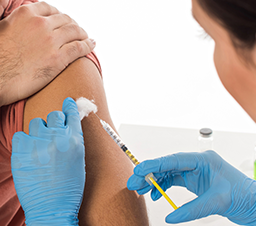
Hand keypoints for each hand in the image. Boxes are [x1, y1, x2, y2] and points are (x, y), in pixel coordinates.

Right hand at [0, 1, 94, 107]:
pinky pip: (79, 48)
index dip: (56, 13)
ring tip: (85, 36)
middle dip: (70, 23)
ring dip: (81, 33)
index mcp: (25, 14)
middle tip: (74, 29)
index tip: (58, 19)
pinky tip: (91, 44)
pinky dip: (87, 45)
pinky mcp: (58, 59)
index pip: (48, 7)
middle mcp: (40, 23)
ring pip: (74, 31)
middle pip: (64, 18)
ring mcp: (51, 41)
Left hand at [11, 98, 84, 225]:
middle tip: (50, 135)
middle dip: (52, 122)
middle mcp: (57, 138)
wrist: (51, 209)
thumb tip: (66, 125)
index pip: (71, 112)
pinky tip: (27, 153)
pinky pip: (20, 135)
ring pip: (35, 123)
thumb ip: (72, 140)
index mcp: (75, 140)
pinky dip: (23, 142)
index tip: (67, 103)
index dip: (69, 106)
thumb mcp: (78, 161)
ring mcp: (38, 143)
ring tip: (39, 148)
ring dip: (37, 132)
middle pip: (53, 115)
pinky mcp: (21, 150)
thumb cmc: (67, 189)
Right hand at [127, 151, 255, 224]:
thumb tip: (172, 217)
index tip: (139, 169)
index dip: (154, 164)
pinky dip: (162, 187)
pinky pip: (172, 180)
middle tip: (133, 182)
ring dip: (152, 181)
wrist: (254, 204)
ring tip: (139, 189)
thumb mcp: (216, 203)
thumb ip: (192, 209)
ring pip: (167, 173)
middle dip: (148, 174)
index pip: (173, 160)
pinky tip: (154, 194)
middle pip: (166, 165)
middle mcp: (197, 163)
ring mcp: (195, 171)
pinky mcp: (194, 180)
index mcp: (203, 160)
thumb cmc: (244, 196)